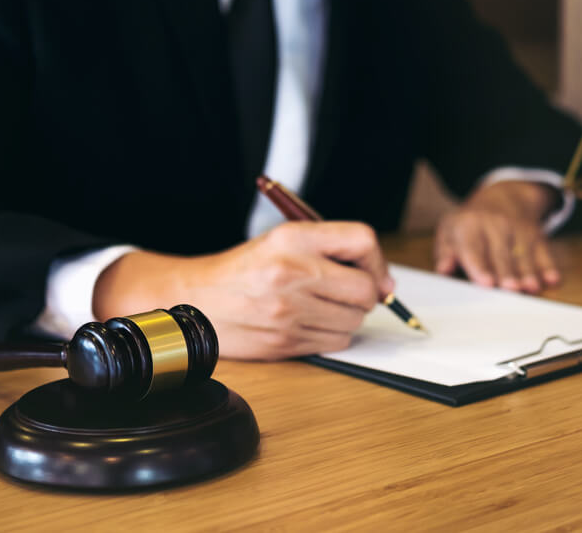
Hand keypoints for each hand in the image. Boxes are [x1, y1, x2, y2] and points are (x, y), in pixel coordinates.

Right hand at [92, 222, 393, 359]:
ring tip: (320, 306)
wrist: (196, 302)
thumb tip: (385, 284)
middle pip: (365, 289)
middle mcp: (291, 272)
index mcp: (292, 238)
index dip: (377, 260)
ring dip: (348, 317)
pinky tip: (309, 323)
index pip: (362, 240)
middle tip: (345, 292)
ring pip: (355, 320)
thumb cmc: (245, 271)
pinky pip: (336, 342)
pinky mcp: (286, 341)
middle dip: (365, 294)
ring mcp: (288, 310)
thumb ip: (334, 250)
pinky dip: (332, 335)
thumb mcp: (283, 241)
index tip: (374, 272)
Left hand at [434, 180, 559, 293]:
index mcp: (470, 226)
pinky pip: (545, 253)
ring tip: (531, 288)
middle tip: (510, 290)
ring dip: (529, 273)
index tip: (486, 283)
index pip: (473, 248)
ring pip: (524, 256)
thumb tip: (443, 269)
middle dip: (507, 273)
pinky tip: (553, 280)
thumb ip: (446, 251)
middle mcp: (496, 226)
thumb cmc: (472, 221)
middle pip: (501, 255)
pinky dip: (550, 267)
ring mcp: (519, 231)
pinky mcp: (538, 237)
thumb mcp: (452, 228)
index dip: (479, 266)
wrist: (506, 195)